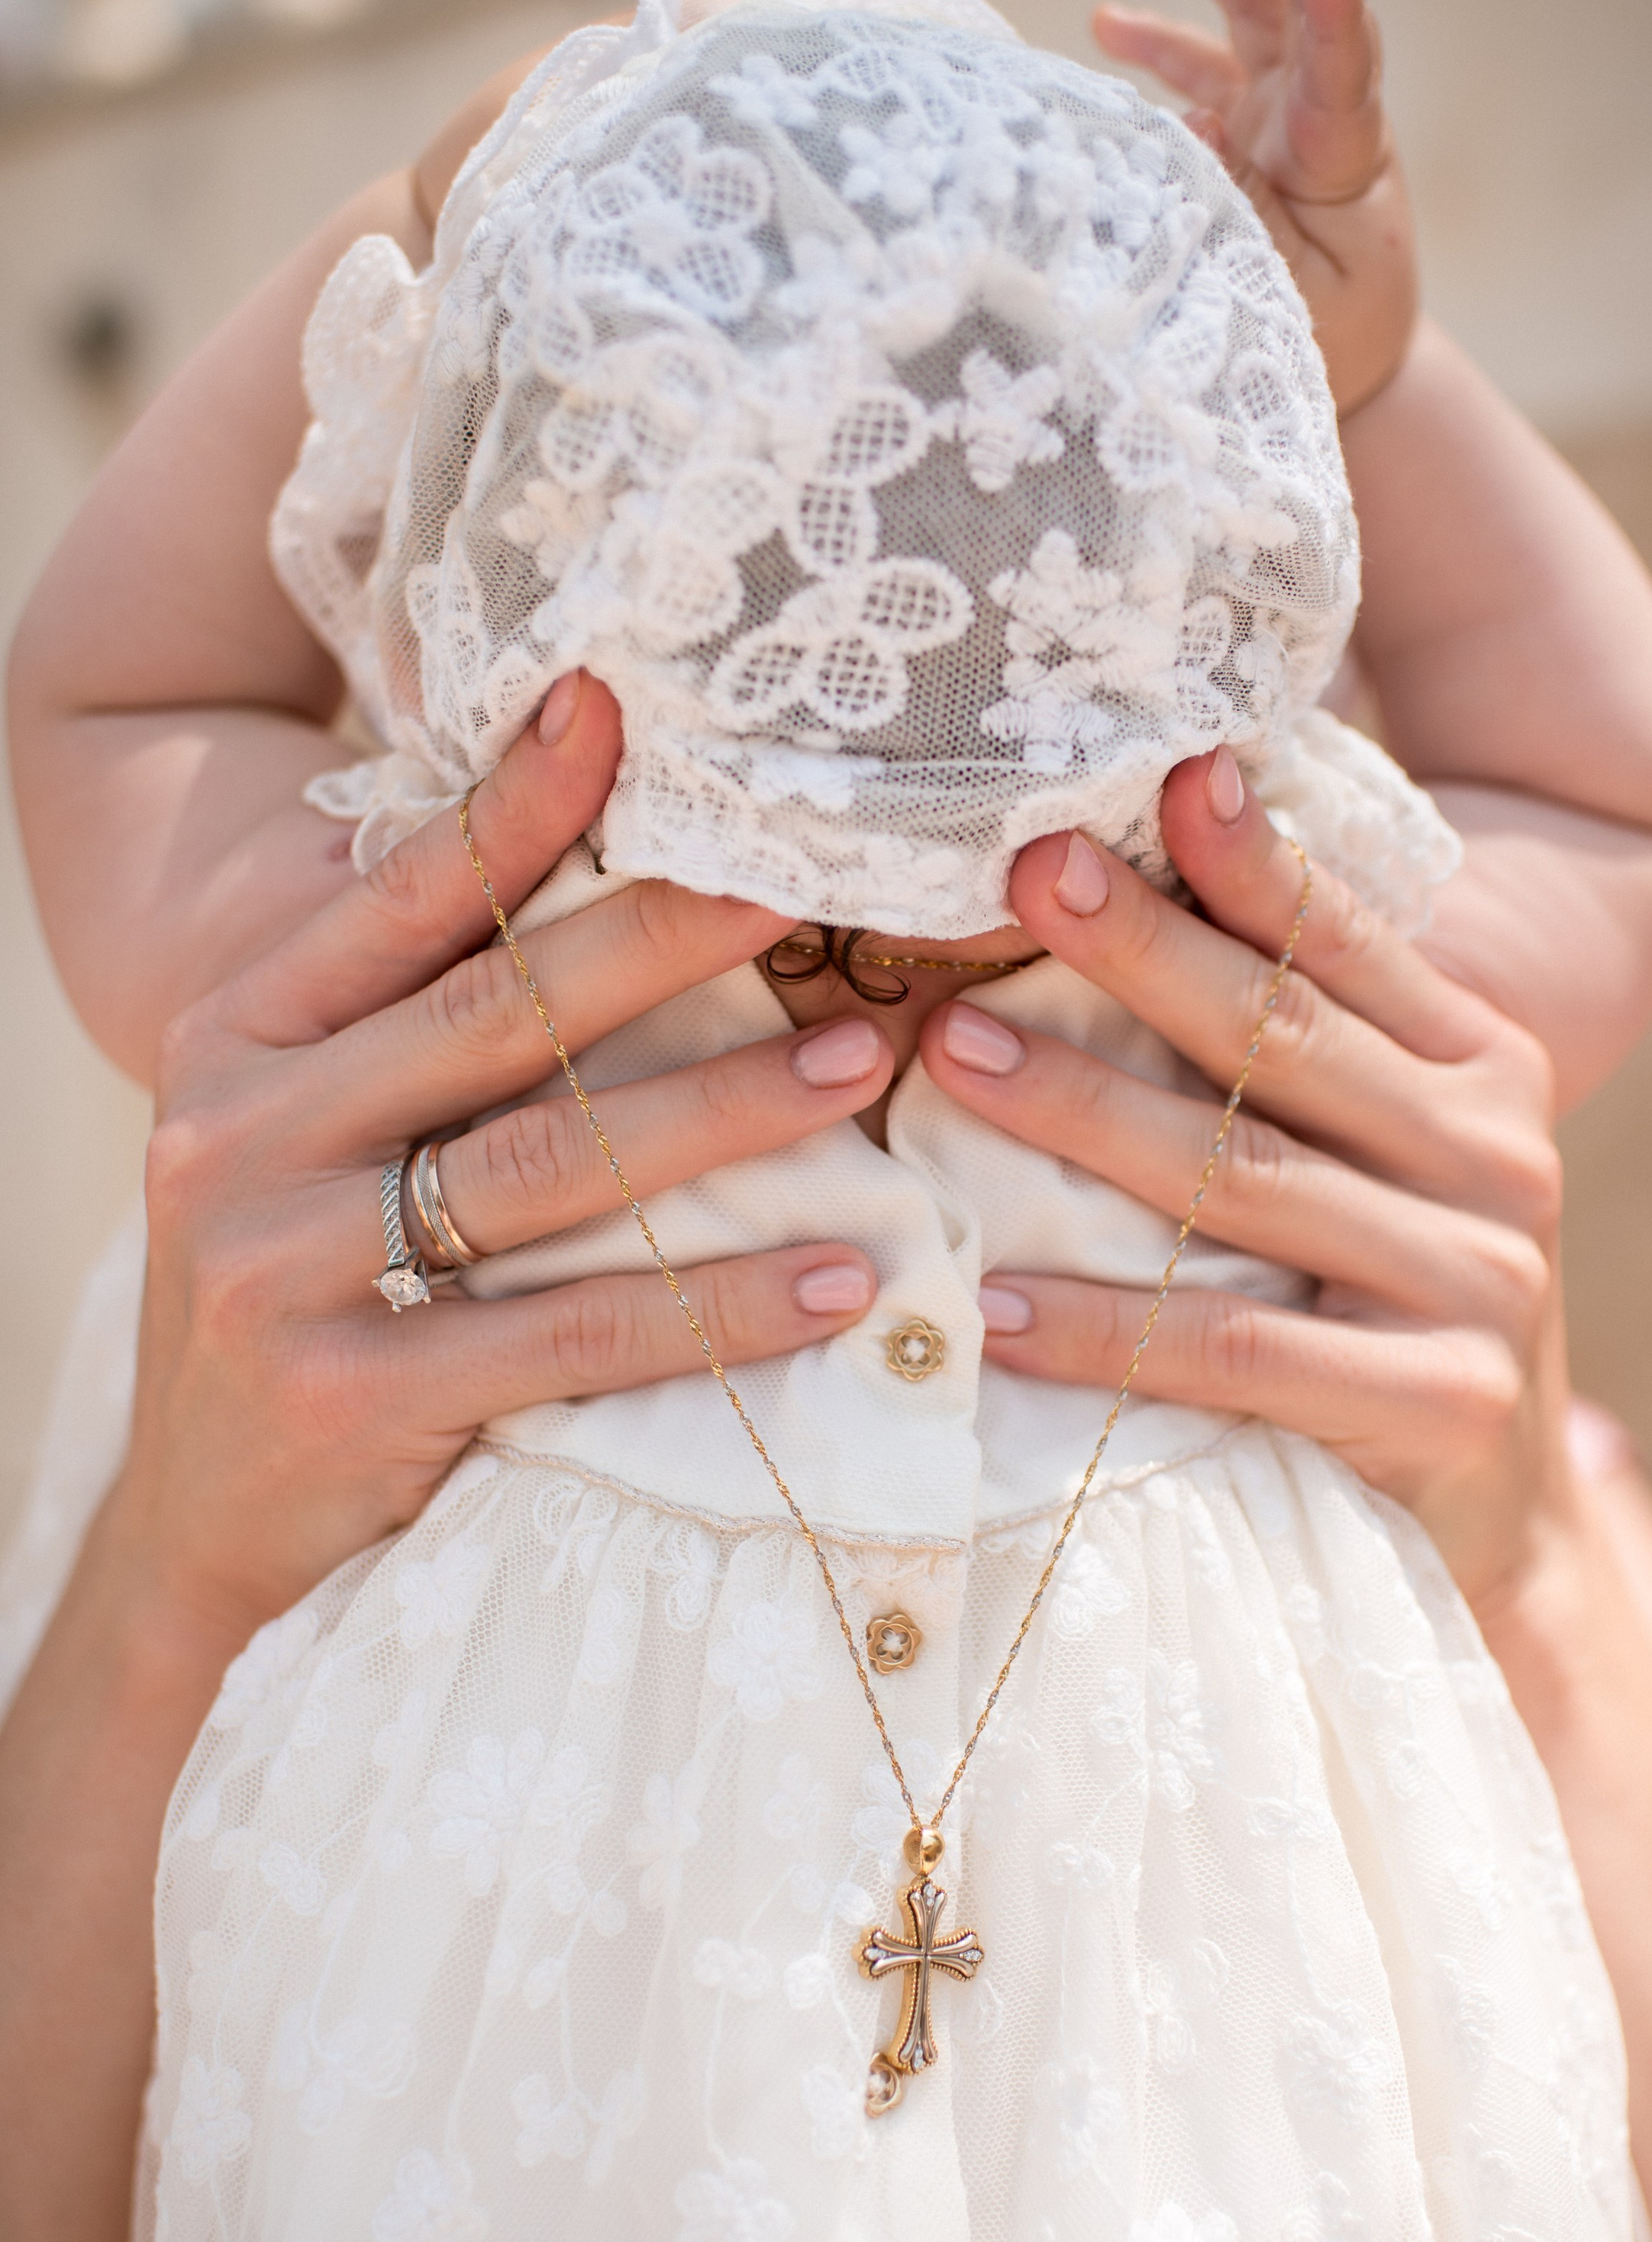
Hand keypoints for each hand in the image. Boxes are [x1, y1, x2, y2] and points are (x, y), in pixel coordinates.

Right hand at [117, 672, 889, 1648]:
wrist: (202, 1533)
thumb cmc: (299, 1300)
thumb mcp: (302, 1140)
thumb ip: (401, 1027)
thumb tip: (579, 884)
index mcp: (239, 1038)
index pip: (398, 898)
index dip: (516, 804)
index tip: (621, 708)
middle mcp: (247, 1131)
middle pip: (496, 1012)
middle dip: (667, 937)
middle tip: (811, 883)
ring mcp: (286, 1266)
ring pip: (550, 1163)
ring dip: (724, 1111)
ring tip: (859, 1066)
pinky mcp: (353, 1394)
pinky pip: (575, 1334)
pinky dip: (717, 1305)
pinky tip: (837, 1276)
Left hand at [917, 748, 1569, 1612]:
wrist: (1499, 1523)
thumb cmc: (1387, 1308)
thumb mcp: (1377, 1159)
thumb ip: (1299, 1046)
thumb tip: (1138, 883)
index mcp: (1483, 1069)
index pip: (1347, 947)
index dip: (1251, 861)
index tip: (1157, 775)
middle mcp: (1494, 1157)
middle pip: (1286, 1039)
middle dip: (1143, 950)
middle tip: (1022, 873)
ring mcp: (1477, 1282)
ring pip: (1248, 1181)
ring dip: (1089, 1116)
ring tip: (956, 1057)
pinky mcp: (1439, 1402)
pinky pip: (1237, 1351)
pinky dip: (1107, 1330)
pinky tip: (996, 1308)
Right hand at [1095, 0, 1416, 414]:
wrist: (1357, 365)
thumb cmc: (1337, 342)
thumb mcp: (1299, 302)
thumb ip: (1248, 216)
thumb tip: (1195, 122)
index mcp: (1346, 159)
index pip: (1344, 66)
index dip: (1335, 6)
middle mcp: (1318, 116)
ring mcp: (1282, 115)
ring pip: (1248, 9)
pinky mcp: (1248, 131)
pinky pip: (1200, 68)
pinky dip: (1156, 45)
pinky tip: (1104, 24)